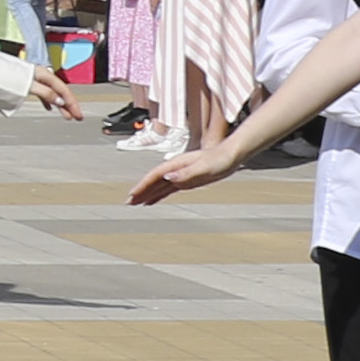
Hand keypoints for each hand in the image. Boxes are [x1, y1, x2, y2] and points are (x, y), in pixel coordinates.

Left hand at [21, 63, 86, 120]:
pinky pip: (43, 93)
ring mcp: (35, 80)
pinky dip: (48, 101)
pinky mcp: (28, 84)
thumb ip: (45, 93)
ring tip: (66, 116)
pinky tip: (49, 107)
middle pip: (60, 92)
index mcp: (44, 74)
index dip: (72, 103)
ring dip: (60, 105)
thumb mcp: (29, 86)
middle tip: (76, 117)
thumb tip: (60, 102)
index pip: (63, 90)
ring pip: (52, 93)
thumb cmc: (8, 77)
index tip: (78, 116)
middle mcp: (41, 76)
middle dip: (69, 105)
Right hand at [126, 142, 240, 202]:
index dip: (143, 185)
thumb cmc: (220, 159)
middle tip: (128, 203)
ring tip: (134, 204)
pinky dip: (157, 196)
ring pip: (158, 186)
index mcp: (176, 164)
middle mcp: (175, 169)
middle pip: (153, 181)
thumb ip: (186, 173)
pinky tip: (151, 201)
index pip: (155, 175)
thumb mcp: (204, 168)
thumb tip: (168, 177)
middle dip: (140, 191)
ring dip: (146, 194)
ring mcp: (180, 175)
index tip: (132, 194)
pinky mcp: (185, 180)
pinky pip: (167, 189)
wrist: (231, 156)